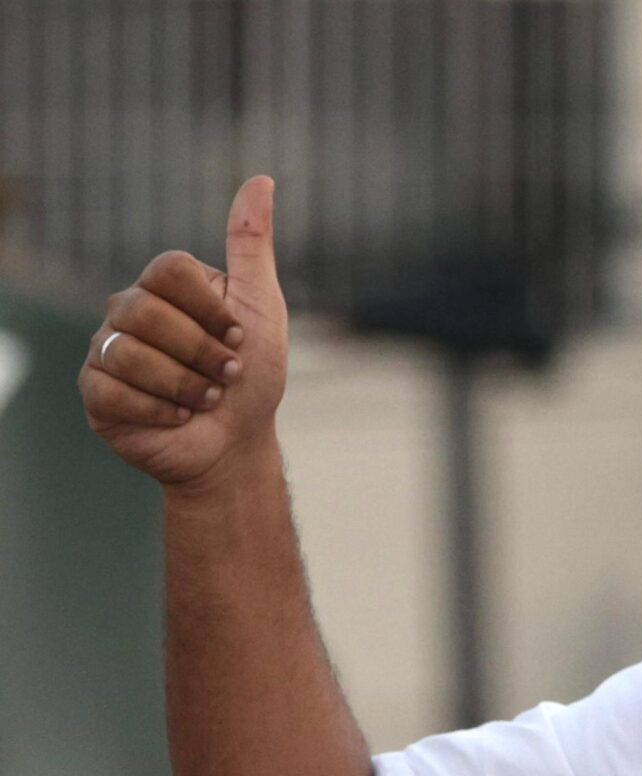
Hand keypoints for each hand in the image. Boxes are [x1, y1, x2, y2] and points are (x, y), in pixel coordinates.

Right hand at [79, 177, 289, 489]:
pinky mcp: (95, 392)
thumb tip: (262, 180)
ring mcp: (105, 350)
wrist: (236, 444)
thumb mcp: (263, 308)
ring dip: (185, 386)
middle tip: (226, 377)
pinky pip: (113, 391)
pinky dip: (159, 411)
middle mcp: (127, 311)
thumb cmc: (252, 377)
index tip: (240, 337)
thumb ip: (253, 246)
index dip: (210, 310)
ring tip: (205, 401)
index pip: (168, 269)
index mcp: (164, 287)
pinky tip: (176, 417)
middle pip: (147, 312)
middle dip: (202, 354)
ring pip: (129, 354)